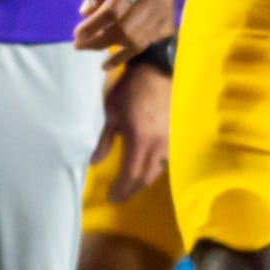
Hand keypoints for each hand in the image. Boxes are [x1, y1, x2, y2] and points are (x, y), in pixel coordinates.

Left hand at [73, 0, 174, 52]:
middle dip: (100, 42)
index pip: (112, 12)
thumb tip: (84, 12)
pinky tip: (120, 57)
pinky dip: (135, 52)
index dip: (93, 26)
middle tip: (80, 46)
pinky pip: (150, 41)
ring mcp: (162, 12)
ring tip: (102, 63)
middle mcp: (152, 1)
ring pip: (139, 41)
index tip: (76, 34)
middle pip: (125, 31)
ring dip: (118, 54)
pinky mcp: (168, 19)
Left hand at [92, 60, 170, 199]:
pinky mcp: (174, 137)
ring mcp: (169, 142)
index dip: (121, 189)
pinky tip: (144, 170)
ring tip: (129, 186)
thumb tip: (96, 162)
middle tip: (118, 196)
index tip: (111, 196)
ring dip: (142, 182)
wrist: (156, 73)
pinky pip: (164, 161)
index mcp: (140, 140)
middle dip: (130, 190)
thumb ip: (104, 141)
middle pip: (145, 177)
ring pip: (156, 171)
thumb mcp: (111, 115)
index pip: (131, 174)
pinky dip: (152, 170)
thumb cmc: (129, 91)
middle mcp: (157, 145)